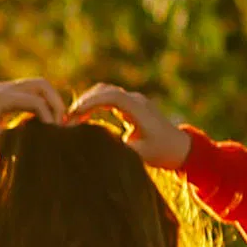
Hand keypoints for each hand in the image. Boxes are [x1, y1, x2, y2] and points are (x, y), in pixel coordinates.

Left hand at [0, 76, 68, 149]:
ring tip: (54, 120)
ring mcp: (4, 88)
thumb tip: (38, 141)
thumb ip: (15, 138)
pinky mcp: (2, 93)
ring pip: (36, 85)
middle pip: (42, 85)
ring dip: (48, 99)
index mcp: (4, 97)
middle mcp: (6, 88)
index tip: (55, 134)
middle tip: (61, 122)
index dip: (50, 117)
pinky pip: (28, 91)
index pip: (37, 102)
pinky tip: (41, 119)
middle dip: (55, 102)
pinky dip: (39, 100)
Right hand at [71, 82, 190, 166]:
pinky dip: (93, 105)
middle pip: (105, 90)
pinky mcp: (130, 106)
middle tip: (66, 119)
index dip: (91, 102)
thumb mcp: (141, 155)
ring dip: (87, 102)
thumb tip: (96, 152)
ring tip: (72, 119)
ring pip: (105, 92)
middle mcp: (135, 100)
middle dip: (84, 101)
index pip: (111, 96)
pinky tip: (83, 119)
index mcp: (139, 109)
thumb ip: (119, 152)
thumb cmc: (162, 152)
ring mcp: (133, 101)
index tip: (74, 115)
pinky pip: (108, 99)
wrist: (180, 147)